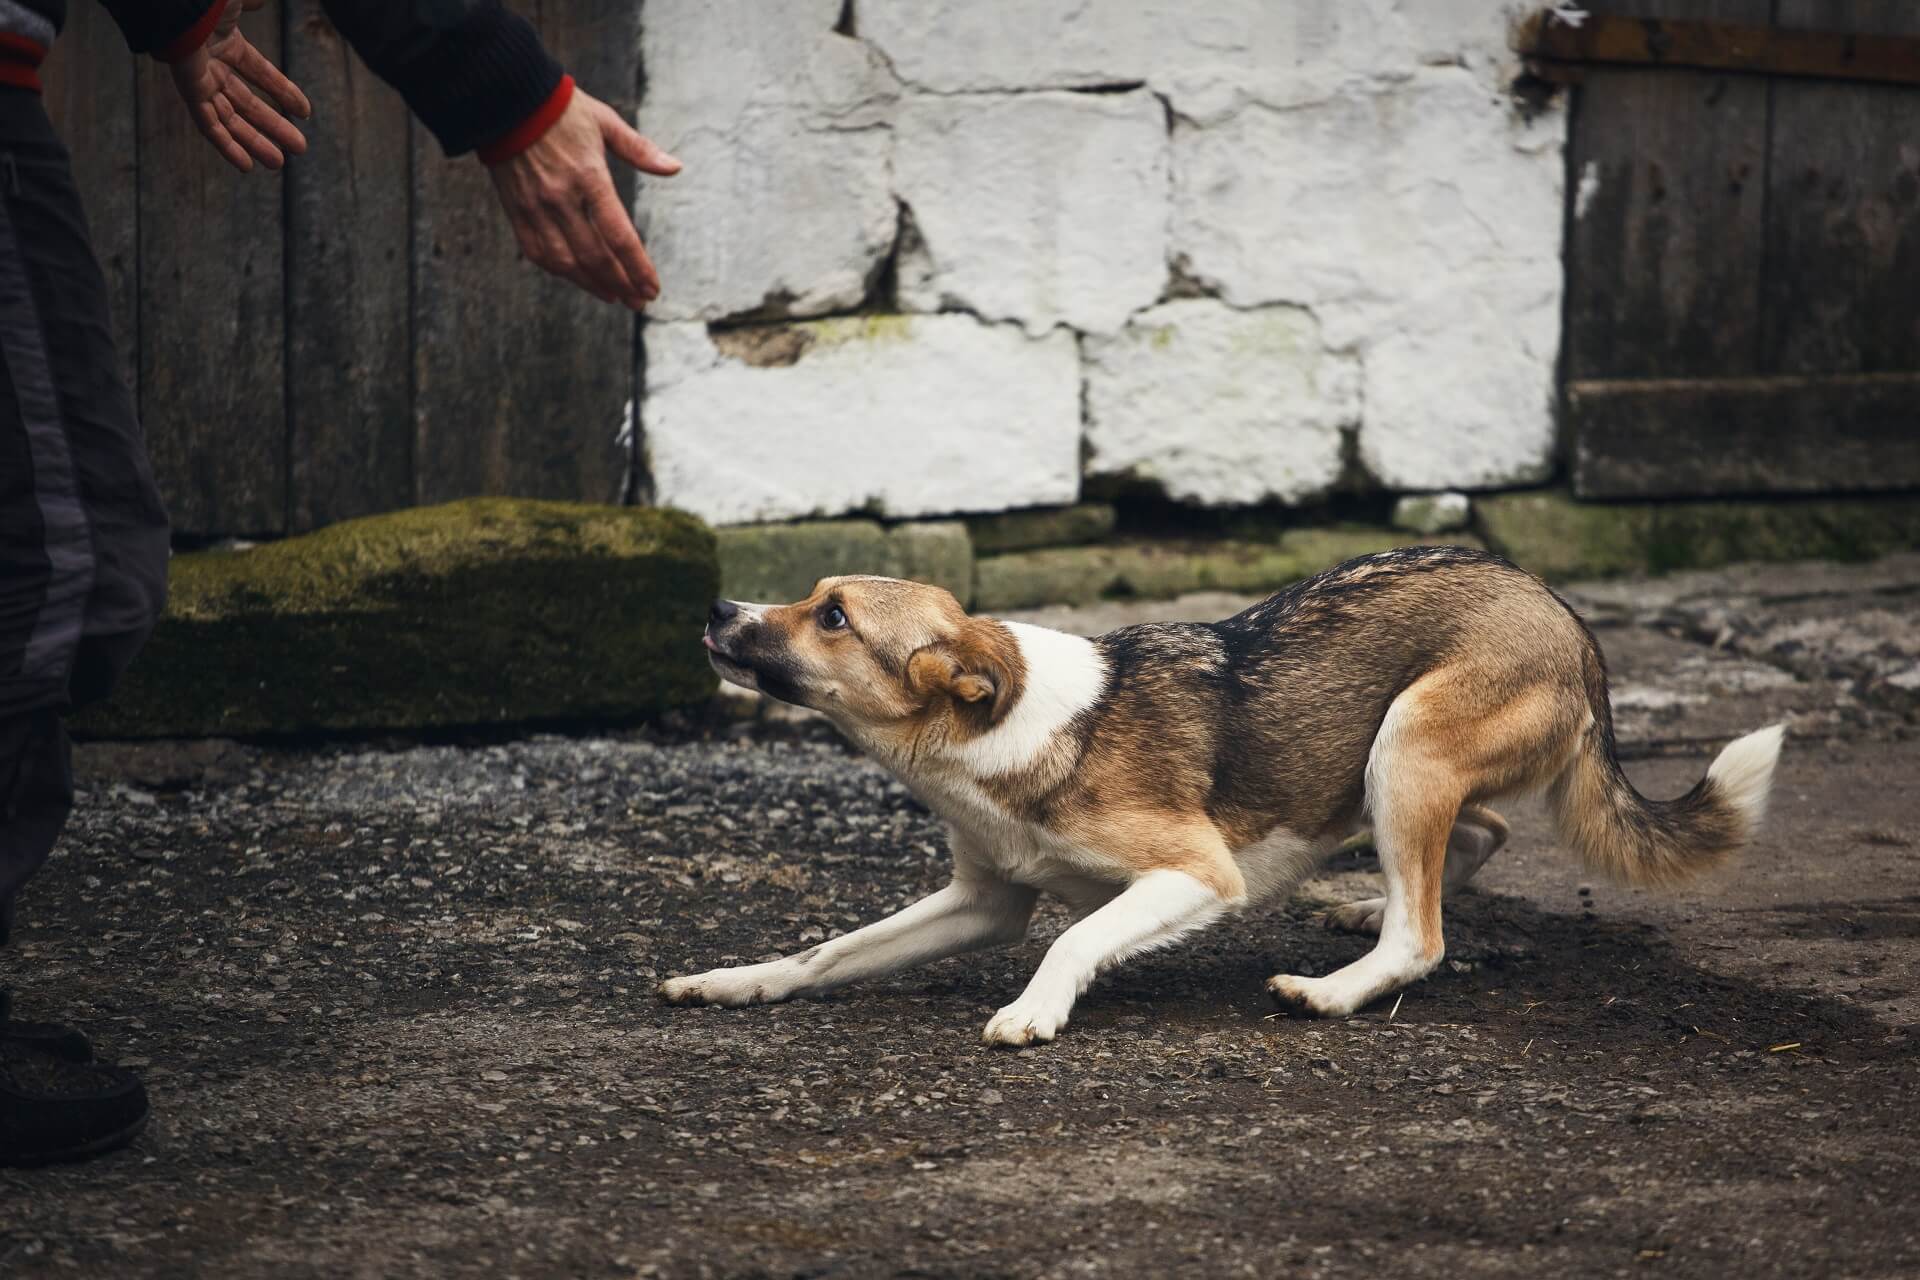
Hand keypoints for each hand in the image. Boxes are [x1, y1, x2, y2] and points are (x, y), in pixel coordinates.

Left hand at [169, 0, 310, 172]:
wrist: (178, 0)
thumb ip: (251, 1)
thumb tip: (262, 1)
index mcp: (226, 40)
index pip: (260, 73)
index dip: (283, 92)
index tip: (305, 113)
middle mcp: (212, 63)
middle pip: (248, 103)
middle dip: (273, 127)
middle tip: (298, 148)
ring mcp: (200, 79)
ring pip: (230, 119)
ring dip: (255, 142)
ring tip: (279, 164)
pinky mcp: (188, 89)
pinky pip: (208, 124)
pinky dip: (226, 145)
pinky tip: (245, 166)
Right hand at [488, 90, 680, 308]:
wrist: (505, 100)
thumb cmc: (562, 109)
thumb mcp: (605, 122)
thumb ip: (640, 150)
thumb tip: (676, 168)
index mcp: (589, 176)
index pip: (618, 235)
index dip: (637, 267)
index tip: (652, 288)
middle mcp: (561, 197)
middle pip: (594, 256)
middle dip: (621, 284)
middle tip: (640, 300)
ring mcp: (535, 207)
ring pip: (566, 262)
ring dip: (592, 284)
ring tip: (614, 296)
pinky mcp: (516, 211)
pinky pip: (538, 252)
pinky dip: (561, 271)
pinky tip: (579, 278)